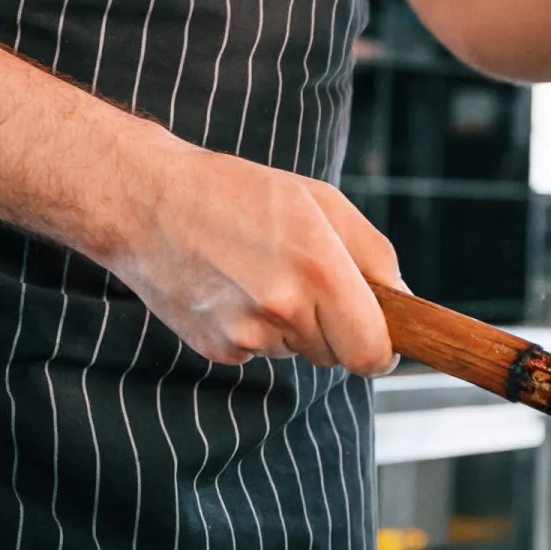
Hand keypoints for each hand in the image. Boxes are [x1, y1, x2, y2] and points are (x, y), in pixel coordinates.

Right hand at [98, 142, 406, 374]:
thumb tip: (403, 302)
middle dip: (337, 328)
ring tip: (263, 273)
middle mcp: (283, 310)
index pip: (372, 353)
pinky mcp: (215, 349)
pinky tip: (235, 288)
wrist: (147, 202)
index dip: (382, 349)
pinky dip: (258, 329)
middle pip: (339, 355)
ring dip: (296, 325)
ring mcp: (245, 335)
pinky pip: (261, 352)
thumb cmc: (240, 193)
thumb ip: (374, 255)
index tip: (380, 336)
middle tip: (310, 282)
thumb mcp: (322, 202)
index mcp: (320, 271)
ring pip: (300, 352)